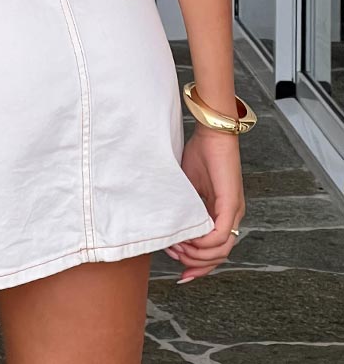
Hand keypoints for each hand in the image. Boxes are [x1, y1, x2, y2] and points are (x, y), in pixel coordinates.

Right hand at [164, 126, 245, 282]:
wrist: (213, 132)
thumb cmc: (200, 153)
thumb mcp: (188, 186)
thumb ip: (184, 208)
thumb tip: (169, 226)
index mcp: (222, 214)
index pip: (215, 250)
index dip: (199, 264)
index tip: (181, 271)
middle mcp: (232, 217)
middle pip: (219, 257)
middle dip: (196, 265)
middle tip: (176, 260)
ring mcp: (233, 212)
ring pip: (221, 251)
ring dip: (197, 255)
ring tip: (179, 248)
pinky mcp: (231, 203)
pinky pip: (220, 235)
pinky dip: (204, 243)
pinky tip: (189, 240)